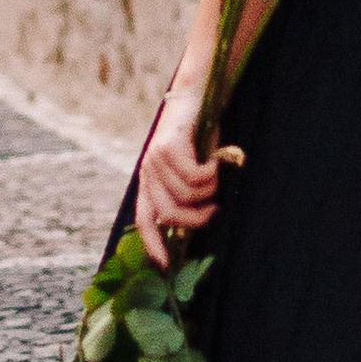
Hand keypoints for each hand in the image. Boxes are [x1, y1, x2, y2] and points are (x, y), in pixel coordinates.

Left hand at [134, 87, 218, 265]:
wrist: (195, 96)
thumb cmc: (197, 137)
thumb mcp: (190, 170)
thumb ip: (187, 193)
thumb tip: (195, 227)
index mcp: (149, 181)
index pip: (144, 219)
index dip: (153, 243)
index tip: (164, 265)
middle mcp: (147, 171)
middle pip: (170, 214)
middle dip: (197, 219)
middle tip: (214, 209)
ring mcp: (155, 159)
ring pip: (187, 195)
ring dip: (209, 191)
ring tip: (215, 178)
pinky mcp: (168, 146)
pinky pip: (196, 176)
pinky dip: (212, 174)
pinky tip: (216, 162)